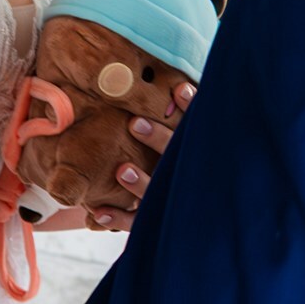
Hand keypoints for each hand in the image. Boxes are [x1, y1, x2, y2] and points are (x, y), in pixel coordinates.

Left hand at [86, 78, 195, 233]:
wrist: (207, 223)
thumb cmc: (193, 167)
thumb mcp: (196, 142)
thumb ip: (188, 117)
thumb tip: (175, 78)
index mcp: (199, 154)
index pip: (197, 129)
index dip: (191, 108)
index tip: (180, 88)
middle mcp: (189, 177)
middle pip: (174, 157)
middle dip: (157, 138)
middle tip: (134, 122)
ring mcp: (174, 202)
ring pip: (157, 194)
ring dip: (139, 183)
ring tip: (121, 171)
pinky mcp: (157, 223)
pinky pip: (136, 224)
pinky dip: (117, 219)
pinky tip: (97, 213)